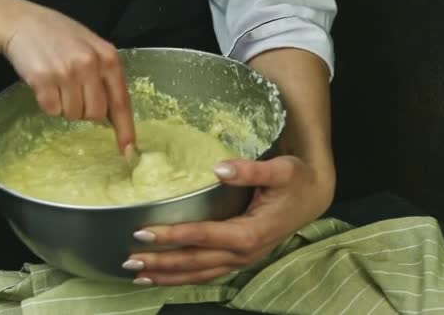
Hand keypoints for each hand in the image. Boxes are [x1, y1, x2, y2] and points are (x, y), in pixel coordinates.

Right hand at [2, 4, 134, 149]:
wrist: (23, 23)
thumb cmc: (61, 37)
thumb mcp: (93, 50)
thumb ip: (105, 77)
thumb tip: (112, 118)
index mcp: (108, 58)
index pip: (121, 101)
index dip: (125, 129)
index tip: (128, 150)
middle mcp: (90, 65)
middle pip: (96, 114)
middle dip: (86, 111)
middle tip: (73, 92)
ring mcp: (67, 72)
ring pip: (73, 115)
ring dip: (65, 106)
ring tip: (58, 83)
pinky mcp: (43, 79)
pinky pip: (52, 110)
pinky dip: (48, 103)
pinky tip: (45, 84)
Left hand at [123, 156, 334, 285]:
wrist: (314, 197)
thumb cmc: (296, 180)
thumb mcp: (280, 170)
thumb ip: (250, 170)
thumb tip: (219, 167)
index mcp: (250, 232)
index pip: (203, 236)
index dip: (173, 235)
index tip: (143, 231)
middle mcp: (243, 251)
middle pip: (195, 261)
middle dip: (161, 262)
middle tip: (129, 259)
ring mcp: (241, 259)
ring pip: (199, 273)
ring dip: (168, 276)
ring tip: (138, 276)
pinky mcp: (239, 258)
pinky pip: (207, 273)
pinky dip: (183, 277)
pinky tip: (164, 277)